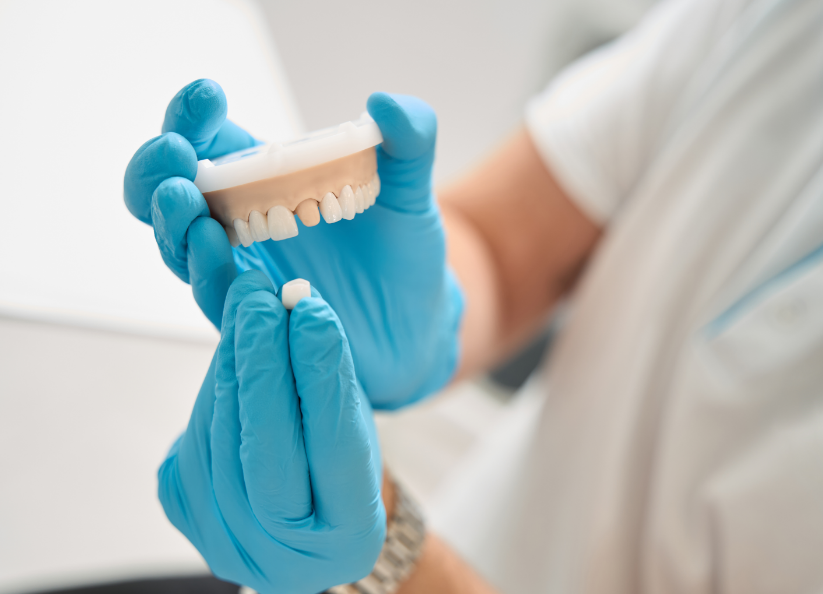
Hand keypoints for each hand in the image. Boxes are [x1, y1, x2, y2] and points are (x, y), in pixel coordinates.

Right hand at [124, 79, 463, 409]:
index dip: (194, 117)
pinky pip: (217, 296)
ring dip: (173, 220)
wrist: (417, 322)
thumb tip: (385, 103)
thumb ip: (410, 140)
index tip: (208, 97)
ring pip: (180, 246)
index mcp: (267, 179)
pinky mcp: (255, 317)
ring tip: (183, 198)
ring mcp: (243, 271)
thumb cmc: (403, 251)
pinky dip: (207, 271)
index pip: (211, 141)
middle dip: (158, 170)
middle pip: (170, 192)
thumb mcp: (411, 191)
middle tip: (175, 153)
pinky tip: (213, 246)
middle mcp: (241, 223)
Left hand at [158, 271, 385, 592]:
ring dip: (231, 365)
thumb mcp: (355, 426)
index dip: (322, 377)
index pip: (333, 450)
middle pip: (264, 453)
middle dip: (261, 366)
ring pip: (219, 440)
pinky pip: (193, 440)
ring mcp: (229, 544)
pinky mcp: (188, 516)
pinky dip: (214, 387)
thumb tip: (296, 308)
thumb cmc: (342, 463)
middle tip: (262, 300)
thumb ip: (328, 379)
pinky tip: (231, 349)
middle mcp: (285, 560)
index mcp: (348, 541)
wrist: (307, 515)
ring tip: (247, 306)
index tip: (314, 314)